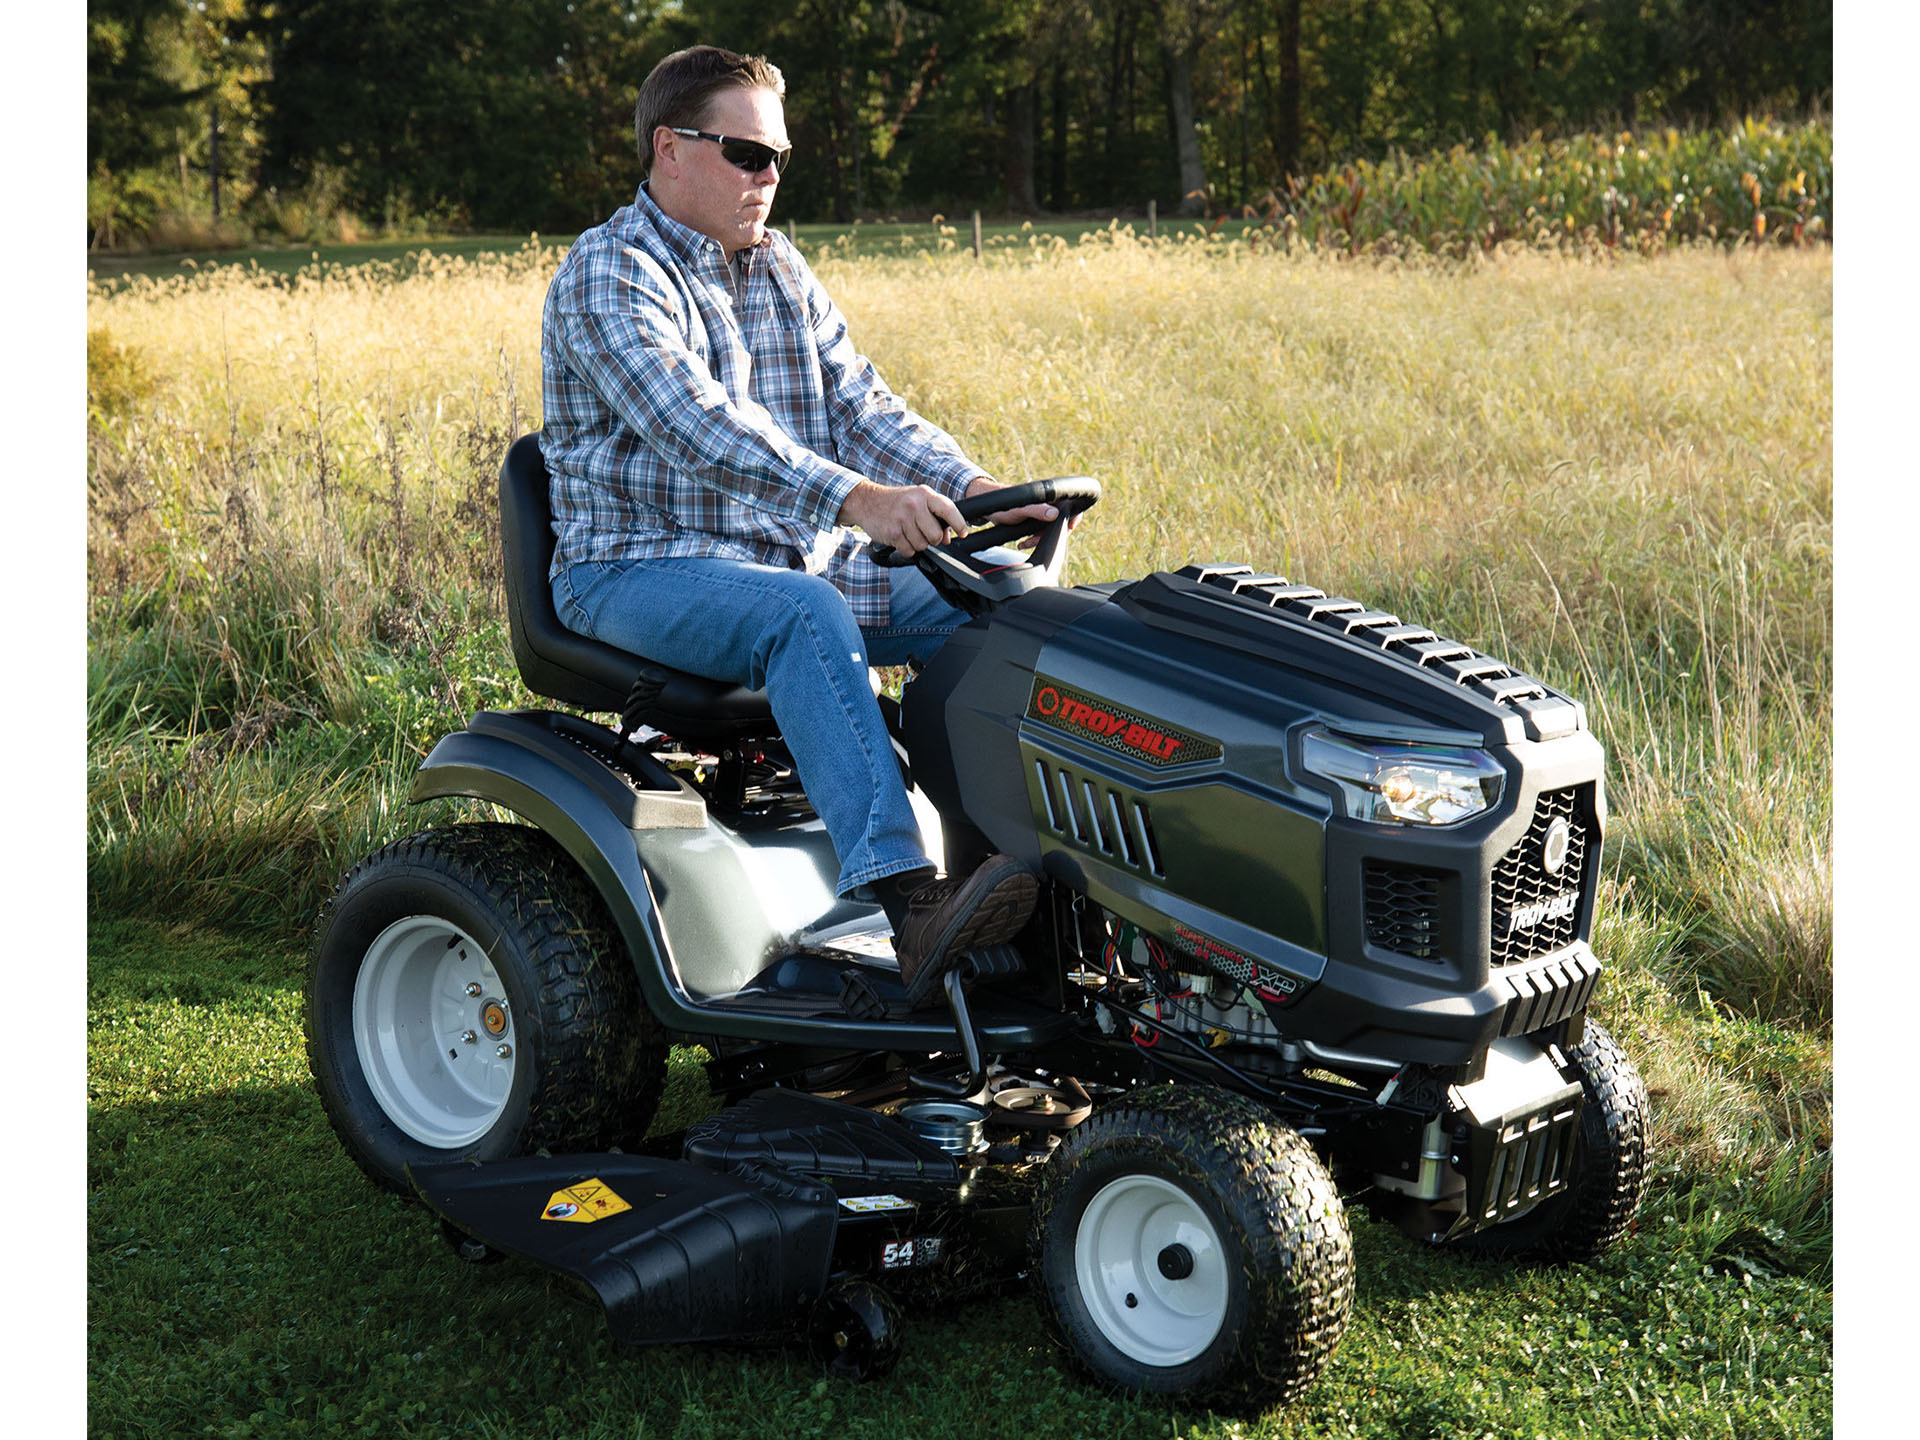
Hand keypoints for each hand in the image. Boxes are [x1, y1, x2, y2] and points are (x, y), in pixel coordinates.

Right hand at [838, 480, 967, 557]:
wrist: (866, 501)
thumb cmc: (896, 502)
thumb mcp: (917, 500)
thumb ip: (935, 515)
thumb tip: (947, 538)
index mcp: (924, 494)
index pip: (948, 509)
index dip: (959, 524)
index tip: (963, 533)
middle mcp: (914, 505)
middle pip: (936, 535)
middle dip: (932, 539)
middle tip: (922, 532)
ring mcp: (902, 519)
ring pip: (922, 545)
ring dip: (917, 543)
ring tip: (908, 532)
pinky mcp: (892, 532)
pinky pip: (909, 550)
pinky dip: (906, 548)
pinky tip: (900, 537)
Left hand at [964, 476, 1070, 549]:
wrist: (988, 507)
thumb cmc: (1004, 504)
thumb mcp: (1021, 509)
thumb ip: (1037, 510)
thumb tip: (1055, 514)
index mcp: (1049, 498)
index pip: (1071, 505)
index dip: (1073, 518)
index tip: (1067, 530)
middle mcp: (1047, 504)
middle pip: (1061, 521)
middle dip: (1051, 534)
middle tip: (1035, 540)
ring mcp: (1041, 512)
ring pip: (1049, 528)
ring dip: (1039, 538)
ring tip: (1025, 543)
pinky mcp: (1034, 519)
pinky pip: (1039, 531)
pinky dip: (1033, 539)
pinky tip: (1022, 543)